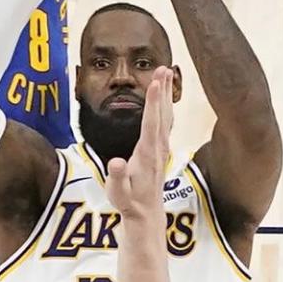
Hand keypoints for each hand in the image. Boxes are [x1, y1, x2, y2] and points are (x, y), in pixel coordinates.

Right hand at [106, 68, 173, 220]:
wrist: (146, 213)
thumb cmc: (129, 201)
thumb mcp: (118, 193)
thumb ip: (117, 178)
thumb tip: (116, 163)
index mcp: (146, 154)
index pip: (150, 123)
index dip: (152, 103)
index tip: (155, 83)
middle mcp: (157, 147)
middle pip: (162, 114)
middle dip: (162, 90)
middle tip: (163, 68)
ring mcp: (162, 147)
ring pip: (166, 115)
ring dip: (166, 94)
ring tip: (166, 72)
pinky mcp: (161, 148)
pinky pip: (165, 121)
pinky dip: (166, 104)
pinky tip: (165, 96)